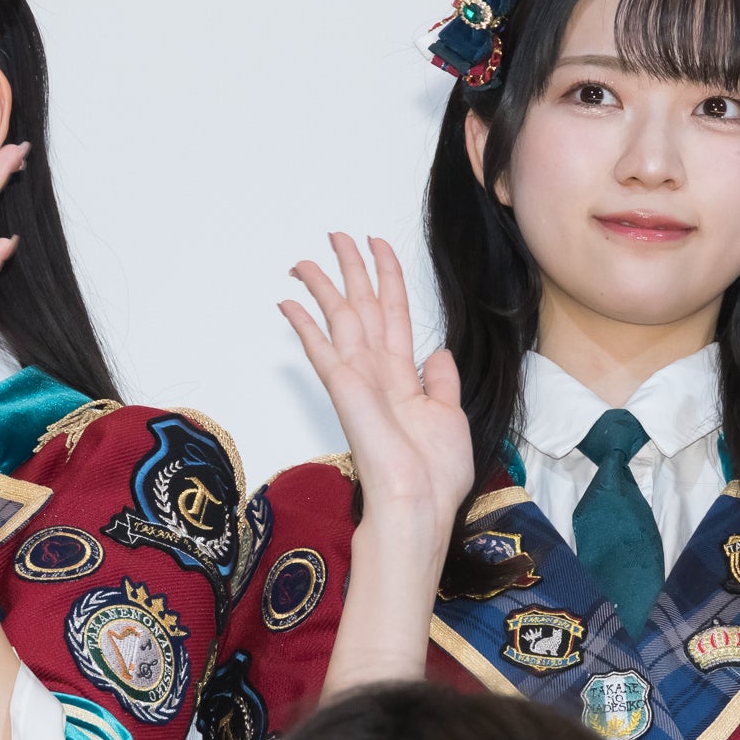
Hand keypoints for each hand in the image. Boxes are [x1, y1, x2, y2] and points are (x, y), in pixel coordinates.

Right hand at [281, 234, 473, 556]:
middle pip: (363, 306)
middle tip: (338, 235)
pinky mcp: (344, 389)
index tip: (377, 246)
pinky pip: (322, 348)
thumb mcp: (450, 417)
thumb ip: (440, 382)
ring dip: (326, 284)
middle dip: (352, 268)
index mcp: (403, 377)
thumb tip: (436, 352)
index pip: (393, 314)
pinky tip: (289, 303)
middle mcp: (377, 372)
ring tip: (308, 256)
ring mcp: (358, 379)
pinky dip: (305, 324)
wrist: (420, 503)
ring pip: (341, 318)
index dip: (387, 277)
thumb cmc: (435, 474)